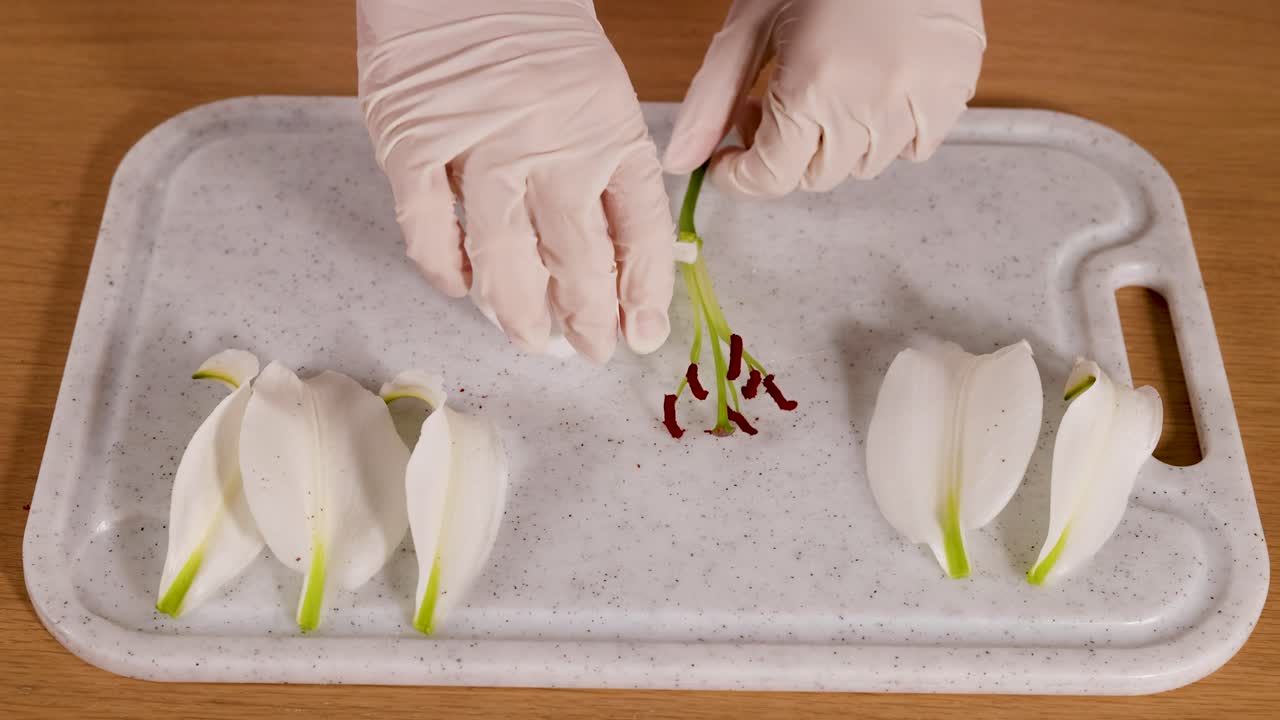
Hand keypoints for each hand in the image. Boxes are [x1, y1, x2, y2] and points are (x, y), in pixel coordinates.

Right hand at [357, 0, 674, 362]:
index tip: (644, 333)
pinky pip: (428, 234)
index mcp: (607, 128)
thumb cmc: (533, 32)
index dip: (644, 293)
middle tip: (589, 350)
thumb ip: (606, 169)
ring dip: (520, 313)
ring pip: (505, 262)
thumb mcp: (598, 91)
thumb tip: (618, 261)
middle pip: (577, 261)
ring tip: (530, 337)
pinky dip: (445, 271)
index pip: (639, 231)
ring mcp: (479, 149)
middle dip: (588, 321)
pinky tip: (461, 289)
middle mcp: (551, 145)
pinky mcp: (413, 146)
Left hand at [663, 0, 985, 195]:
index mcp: (813, 87)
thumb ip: (713, 98)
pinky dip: (890, 131)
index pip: (770, 178)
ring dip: (837, 143)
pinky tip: (875, 87)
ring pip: (864, 166)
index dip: (740, 176)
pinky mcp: (956, 90)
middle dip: (786, 153)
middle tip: (773, 104)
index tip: (729, 161)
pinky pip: (915, 146)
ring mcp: (920, 101)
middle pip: (814, 177)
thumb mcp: (751, 22)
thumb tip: (682, 162)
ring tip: (829, 88)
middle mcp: (869, 105)